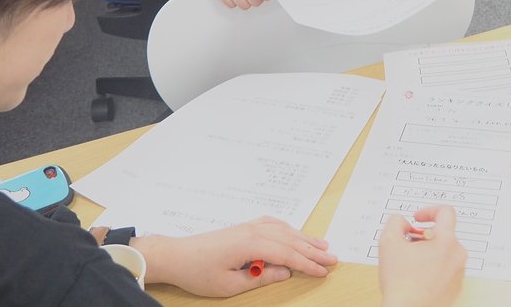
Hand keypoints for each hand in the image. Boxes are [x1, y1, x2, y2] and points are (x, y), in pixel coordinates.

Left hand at [134, 217, 336, 296]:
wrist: (177, 255)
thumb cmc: (199, 272)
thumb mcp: (230, 285)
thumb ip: (260, 277)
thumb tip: (285, 272)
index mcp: (251, 245)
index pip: (288, 255)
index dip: (308, 264)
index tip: (324, 271)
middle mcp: (254, 231)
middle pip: (291, 240)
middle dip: (313, 250)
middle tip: (333, 258)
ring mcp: (249, 226)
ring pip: (285, 231)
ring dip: (305, 238)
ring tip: (322, 245)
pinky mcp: (244, 227)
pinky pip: (273, 224)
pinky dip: (289, 229)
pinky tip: (295, 233)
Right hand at [379, 206, 466, 306]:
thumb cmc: (400, 283)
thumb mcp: (388, 242)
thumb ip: (395, 221)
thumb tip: (403, 223)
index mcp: (446, 241)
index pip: (446, 212)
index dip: (429, 211)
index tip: (417, 219)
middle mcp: (458, 256)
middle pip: (443, 234)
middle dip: (424, 236)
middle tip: (408, 246)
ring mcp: (458, 273)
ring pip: (445, 252)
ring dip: (429, 253)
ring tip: (410, 265)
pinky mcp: (456, 288)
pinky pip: (446, 270)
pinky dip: (433, 268)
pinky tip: (417, 278)